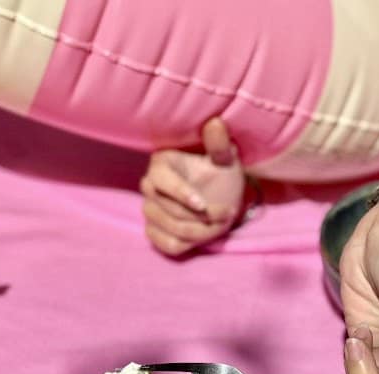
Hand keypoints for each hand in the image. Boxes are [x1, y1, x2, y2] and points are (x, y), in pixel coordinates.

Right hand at [140, 117, 244, 255]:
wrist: (221, 196)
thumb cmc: (220, 174)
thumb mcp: (225, 159)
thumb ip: (219, 145)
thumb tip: (216, 124)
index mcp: (161, 164)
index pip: (160, 181)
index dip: (180, 194)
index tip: (202, 204)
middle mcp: (149, 187)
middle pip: (169, 210)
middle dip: (203, 216)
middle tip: (229, 212)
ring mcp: (150, 211)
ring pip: (173, 230)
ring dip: (203, 231)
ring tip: (222, 221)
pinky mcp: (154, 232)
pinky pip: (169, 245)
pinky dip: (191, 244)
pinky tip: (206, 233)